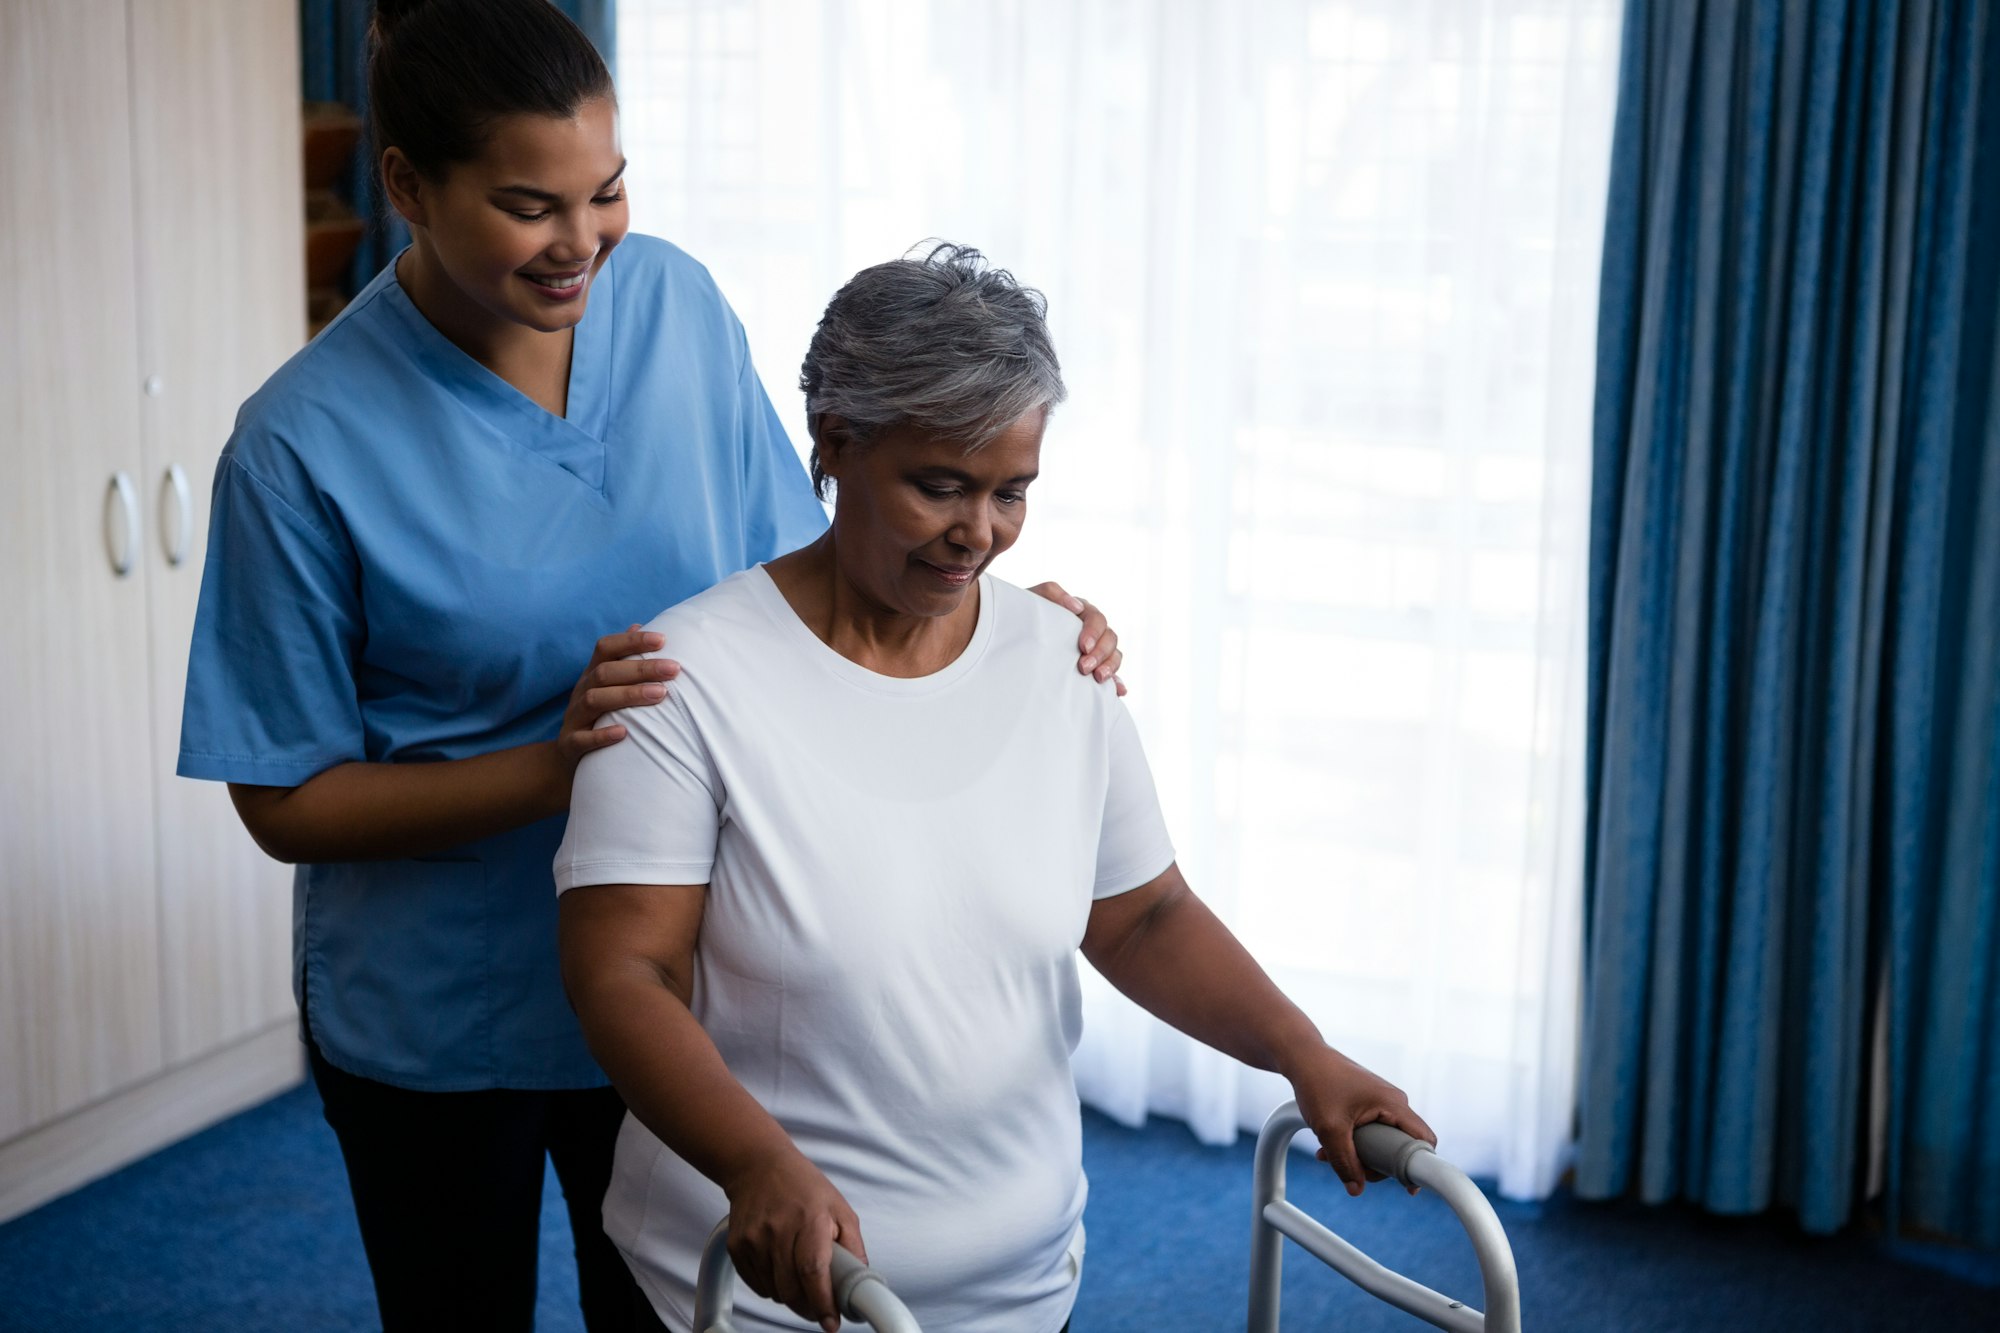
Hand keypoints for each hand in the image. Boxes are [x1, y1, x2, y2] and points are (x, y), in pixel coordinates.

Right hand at [554, 625, 680, 766]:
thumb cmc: (601, 713)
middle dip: (640, 669)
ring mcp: (574, 717)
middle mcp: (581, 691)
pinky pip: (582, 738)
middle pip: (605, 672)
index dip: (632, 641)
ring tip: (660, 694)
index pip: (606, 647)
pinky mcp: (570, 744)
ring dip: (628, 696)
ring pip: (594, 700)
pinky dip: (602, 735)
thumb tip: (640, 624)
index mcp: (592, 673)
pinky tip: (624, 732)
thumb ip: (623, 658)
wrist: (568, 753)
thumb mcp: (608, 684)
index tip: (663, 639)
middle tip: (673, 668)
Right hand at [721, 1148, 867, 1332]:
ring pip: (774, 1291)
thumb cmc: (803, 1186)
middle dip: (808, 1307)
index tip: (831, 1322)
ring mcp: (754, 1238)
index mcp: (810, 1219)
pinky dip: (771, 1287)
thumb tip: (860, 1281)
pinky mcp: (737, 1246)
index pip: (813, 1270)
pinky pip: (757, 1285)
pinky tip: (780, 1269)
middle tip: (819, 1308)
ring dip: (790, 1296)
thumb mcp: (839, 1207)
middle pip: (791, 1289)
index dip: (823, 1302)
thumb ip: (853, 1245)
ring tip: (799, 1278)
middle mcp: (778, 1229)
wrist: (758, 1166)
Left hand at [1029, 581, 1126, 695]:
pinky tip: (1118, 691)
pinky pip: (1112, 675)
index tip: (1083, 646)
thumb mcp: (1035, 599)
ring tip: (1098, 678)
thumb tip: (1076, 606)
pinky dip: (1117, 682)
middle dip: (1101, 654)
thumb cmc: (1025, 615)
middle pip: (1110, 638)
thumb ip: (1053, 593)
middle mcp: (1092, 630)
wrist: (1014, 636)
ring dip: (1110, 667)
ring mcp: (1095, 649)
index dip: (1094, 633)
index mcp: (1082, 613)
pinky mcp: (1094, 667)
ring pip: (1115, 655)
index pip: (1097, 619)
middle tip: (1084, 668)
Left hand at [1286, 1047, 1435, 1196]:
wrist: (1302, 1057)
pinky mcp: (1368, 1102)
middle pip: (1400, 1146)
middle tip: (1352, 1170)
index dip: (1420, 1167)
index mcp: (1394, 1104)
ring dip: (1358, 1154)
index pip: (1423, 1139)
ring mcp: (1381, 1101)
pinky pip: (1370, 1130)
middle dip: (1376, 1164)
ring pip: (1381, 1140)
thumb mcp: (1329, 1129)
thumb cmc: (1317, 1083)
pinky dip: (1352, 1141)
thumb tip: (1356, 1190)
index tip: (1407, 1188)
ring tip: (1328, 1155)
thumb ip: (1344, 1162)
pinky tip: (1326, 1146)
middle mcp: (1393, 1101)